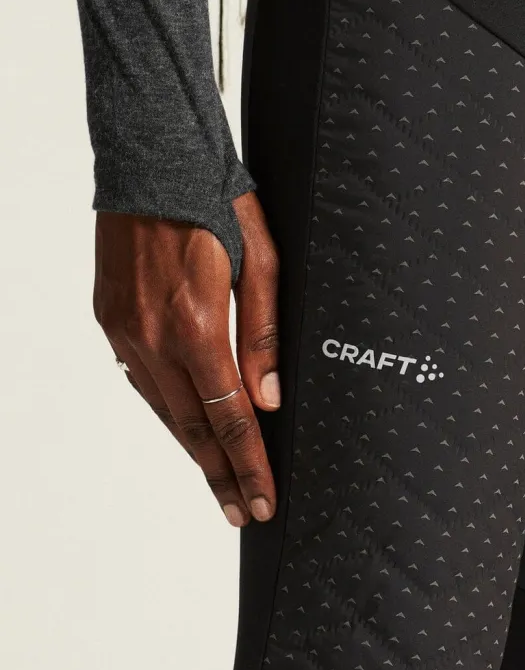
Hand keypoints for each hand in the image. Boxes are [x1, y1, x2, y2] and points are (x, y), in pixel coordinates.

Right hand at [94, 193, 280, 525]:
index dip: (249, 465)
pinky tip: (186, 426)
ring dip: (193, 450)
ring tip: (220, 484)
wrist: (150, 158)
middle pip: (193, 427)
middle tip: (243, 512)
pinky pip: (141, 380)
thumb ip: (267, 336)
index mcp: (198, 324)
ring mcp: (125, 330)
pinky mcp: (110, 319)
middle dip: (222, 476)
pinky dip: (168, 410)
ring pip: (163, 409)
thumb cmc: (216, 201)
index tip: (264, 502)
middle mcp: (153, 336)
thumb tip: (269, 400)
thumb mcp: (263, 262)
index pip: (230, 417)